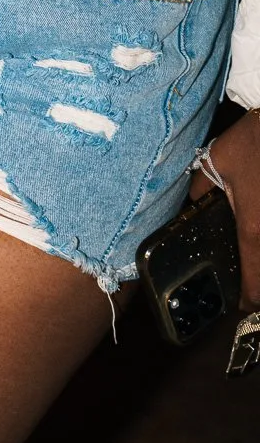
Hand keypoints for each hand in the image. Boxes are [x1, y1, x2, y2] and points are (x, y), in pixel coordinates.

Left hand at [189, 110, 259, 306]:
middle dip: (259, 288)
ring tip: (251, 262)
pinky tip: (258, 241)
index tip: (236, 301)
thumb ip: (198, 189)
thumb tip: (190, 211)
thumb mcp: (215, 162)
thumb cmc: (251, 141)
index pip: (254, 285)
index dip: (245, 300)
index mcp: (253, 230)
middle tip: (245, 285)